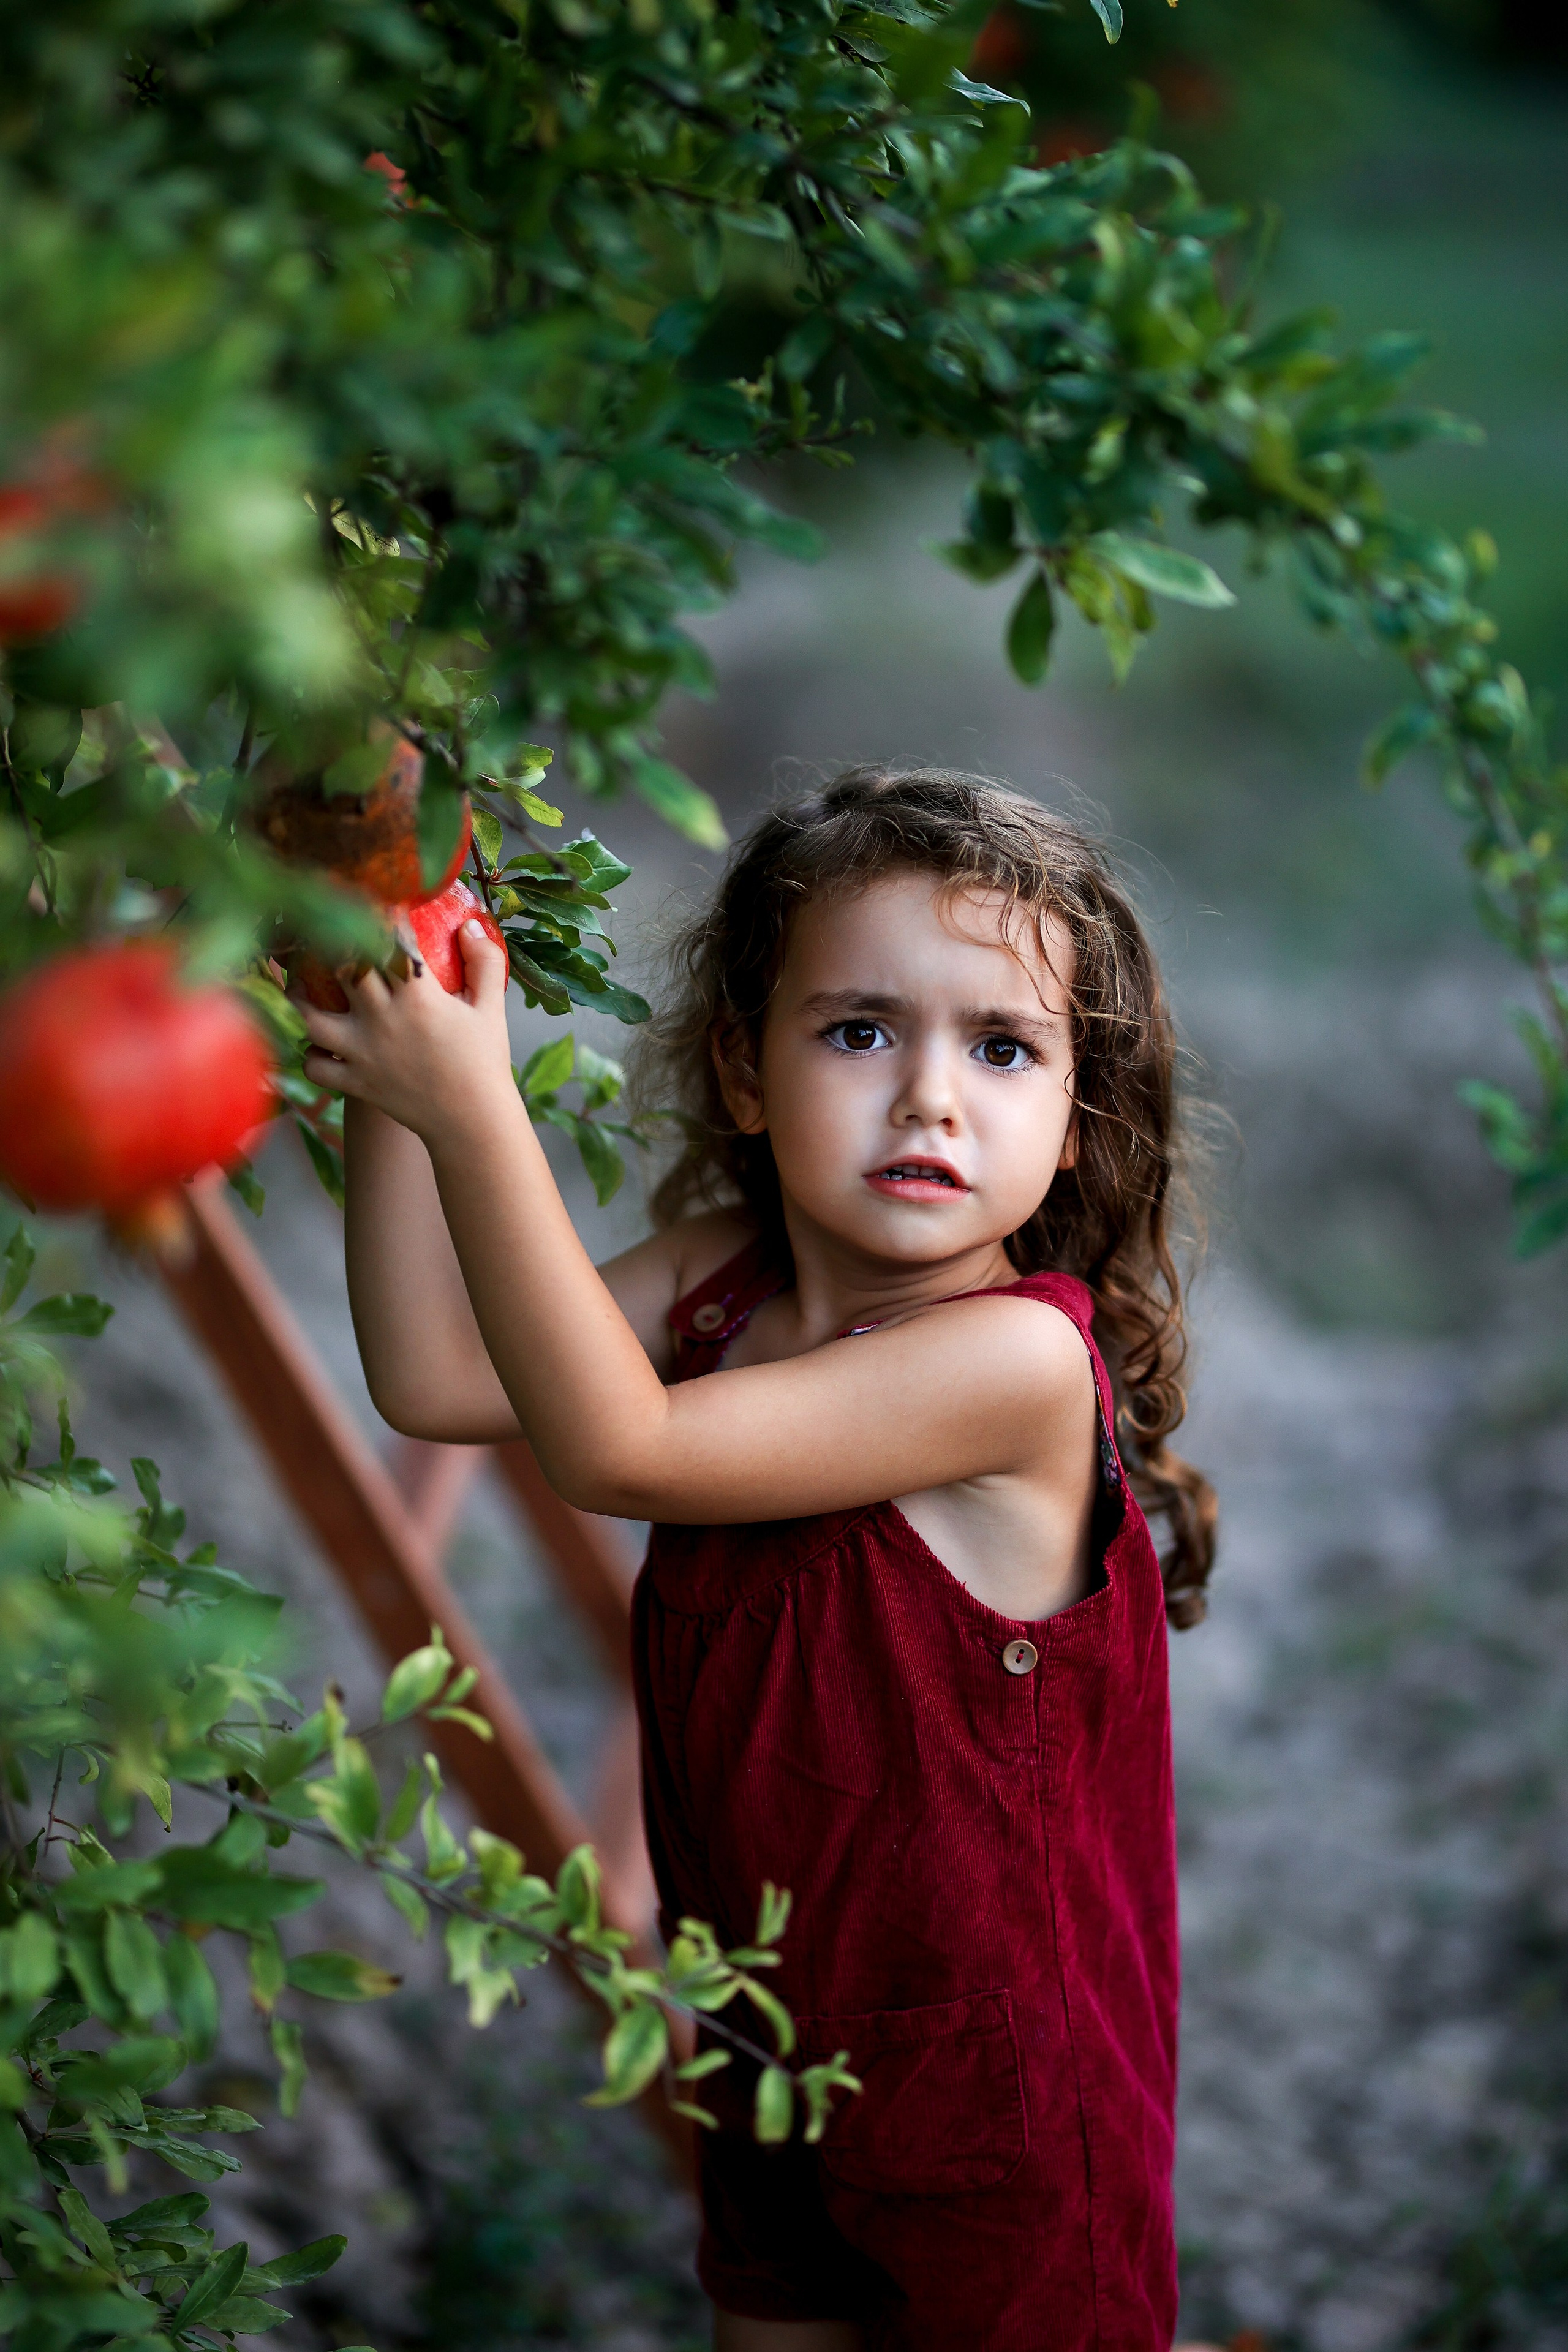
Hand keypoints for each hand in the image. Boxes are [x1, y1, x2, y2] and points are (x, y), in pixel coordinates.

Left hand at [295, 921, 514, 1145]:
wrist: (472, 1122)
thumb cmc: (485, 1062)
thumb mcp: (490, 1007)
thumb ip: (484, 962)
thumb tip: (469, 925)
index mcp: (417, 995)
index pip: (387, 940)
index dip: (377, 916)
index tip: (373, 902)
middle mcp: (382, 1018)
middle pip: (340, 967)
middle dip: (331, 945)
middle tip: (328, 933)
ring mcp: (362, 1052)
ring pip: (310, 1016)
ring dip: (299, 997)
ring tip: (299, 985)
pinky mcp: (354, 1082)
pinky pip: (315, 1065)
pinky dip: (311, 1053)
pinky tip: (319, 1044)